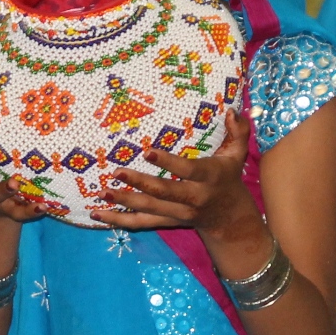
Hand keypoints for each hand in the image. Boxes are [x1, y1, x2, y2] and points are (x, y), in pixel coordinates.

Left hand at [93, 110, 255, 237]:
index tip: (148, 152)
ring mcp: (178, 213)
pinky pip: (141, 224)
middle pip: (164, 192)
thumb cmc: (227, 177)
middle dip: (139, 183)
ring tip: (102, 193)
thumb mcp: (237, 154)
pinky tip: (98, 214)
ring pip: (149, 210)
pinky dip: (119, 221)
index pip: (188, 171)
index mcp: (209, 178)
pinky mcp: (166, 222)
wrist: (229, 218)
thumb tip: (231, 110)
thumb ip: (237, 132)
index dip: (169, 163)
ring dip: (124, 202)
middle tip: (116, 171)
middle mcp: (193, 198)